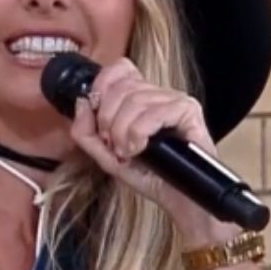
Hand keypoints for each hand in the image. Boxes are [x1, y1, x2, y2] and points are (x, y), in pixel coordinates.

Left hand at [67, 59, 235, 242]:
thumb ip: (86, 132)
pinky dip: (139, 133)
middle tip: (115, 146)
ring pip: (134, 101)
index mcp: (140, 97)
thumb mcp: (106, 156)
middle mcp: (158, 94)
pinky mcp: (189, 111)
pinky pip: (154, 112)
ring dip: (122, 132)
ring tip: (129, 152)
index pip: (119, 69)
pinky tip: (141, 149)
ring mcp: (175, 100)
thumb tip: (81, 102)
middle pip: (120, 88)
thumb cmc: (149, 176)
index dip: (102, 87)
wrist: (178, 199)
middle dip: (107, 121)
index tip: (98, 117)